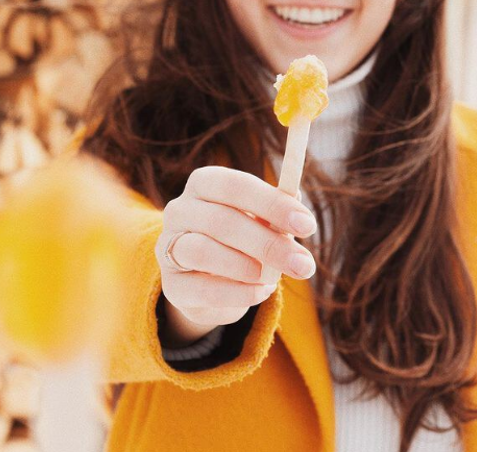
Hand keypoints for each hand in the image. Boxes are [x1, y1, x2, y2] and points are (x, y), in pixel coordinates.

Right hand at [155, 166, 316, 344]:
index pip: (236, 185)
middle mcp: (180, 210)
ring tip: (273, 278)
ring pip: (202, 251)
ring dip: (247, 267)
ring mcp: (169, 247)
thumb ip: (277, 211)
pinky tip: (260, 292)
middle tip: (303, 264)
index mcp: (205, 184)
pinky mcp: (171, 284)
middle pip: (222, 221)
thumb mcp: (263, 222)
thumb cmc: (244, 240)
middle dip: (269, 244)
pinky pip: (201, 288)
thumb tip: (295, 196)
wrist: (211, 283)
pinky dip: (237, 292)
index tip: (308, 225)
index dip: (273, 204)